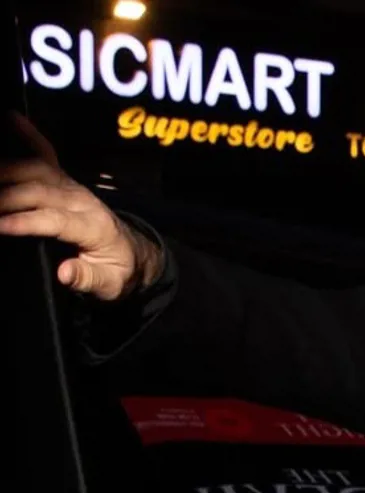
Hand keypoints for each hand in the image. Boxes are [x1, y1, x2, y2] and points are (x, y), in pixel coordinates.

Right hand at [0, 112, 160, 299]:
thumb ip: (88, 278)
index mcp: (94, 226)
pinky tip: (12, 117)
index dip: (24, 221)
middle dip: (5, 196)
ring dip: (5, 170)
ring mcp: (72, 186)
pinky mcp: (66, 180)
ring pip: (35, 170)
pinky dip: (29, 134)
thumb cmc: (118, 270)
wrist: (134, 253)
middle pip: (38, 191)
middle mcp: (82, 200)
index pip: (54, 220)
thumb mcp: (110, 285)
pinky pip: (46, 152)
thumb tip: (65, 272)